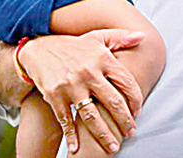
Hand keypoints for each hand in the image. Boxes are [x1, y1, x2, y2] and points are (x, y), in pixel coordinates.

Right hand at [19, 29, 144, 154]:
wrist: (41, 49)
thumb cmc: (75, 46)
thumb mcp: (98, 37)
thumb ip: (121, 37)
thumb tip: (142, 36)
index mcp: (102, 57)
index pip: (125, 81)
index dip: (135, 99)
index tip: (138, 112)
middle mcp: (88, 72)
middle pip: (112, 102)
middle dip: (125, 120)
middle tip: (131, 132)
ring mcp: (71, 85)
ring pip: (91, 116)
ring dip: (104, 135)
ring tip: (114, 147)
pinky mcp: (55, 96)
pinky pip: (66, 120)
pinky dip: (71, 136)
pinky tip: (76, 148)